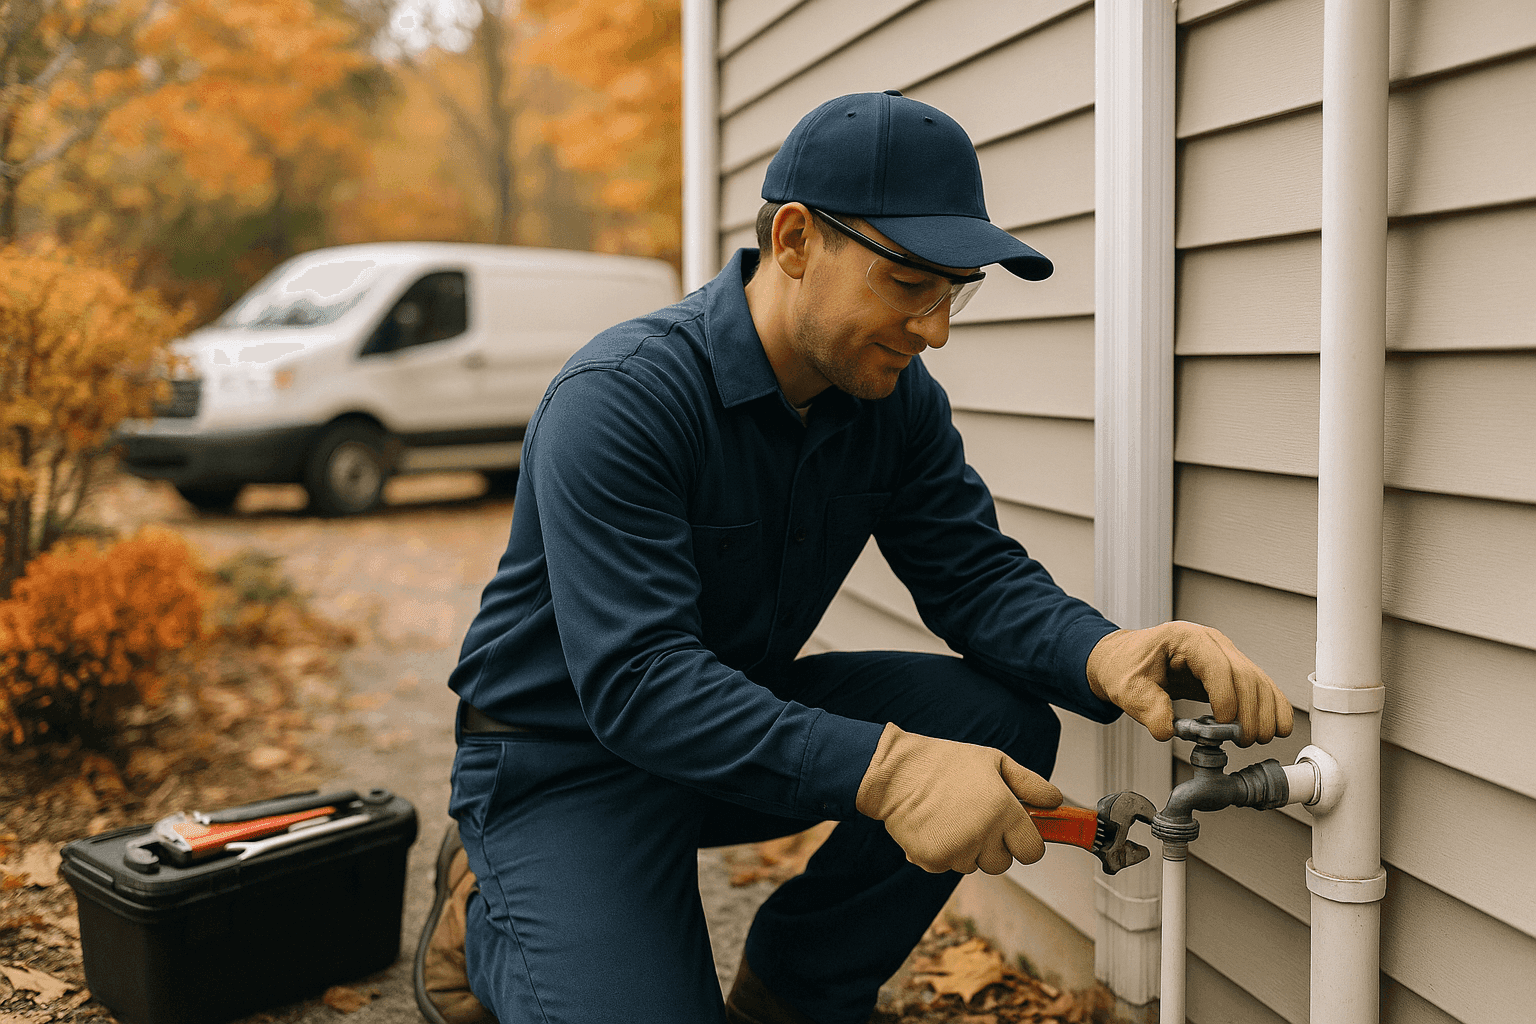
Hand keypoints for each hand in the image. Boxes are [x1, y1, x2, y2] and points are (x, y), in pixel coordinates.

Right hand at [855, 723, 1061, 874]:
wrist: (896, 773)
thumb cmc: (944, 764)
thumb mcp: (993, 761)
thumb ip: (1030, 783)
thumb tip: (1055, 802)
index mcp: (1003, 810)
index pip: (1033, 851)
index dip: (1025, 843)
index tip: (1015, 833)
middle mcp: (983, 833)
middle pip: (1003, 863)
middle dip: (994, 847)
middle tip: (976, 819)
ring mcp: (957, 850)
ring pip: (974, 865)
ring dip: (967, 849)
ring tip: (951, 818)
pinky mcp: (933, 860)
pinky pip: (948, 866)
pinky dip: (942, 852)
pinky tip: (934, 827)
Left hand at [1086, 621, 1293, 745]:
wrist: (1123, 660)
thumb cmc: (1125, 666)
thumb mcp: (1126, 687)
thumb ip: (1146, 707)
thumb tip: (1166, 730)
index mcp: (1185, 638)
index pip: (1217, 666)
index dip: (1226, 696)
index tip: (1225, 723)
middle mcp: (1210, 642)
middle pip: (1244, 674)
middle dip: (1250, 710)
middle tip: (1246, 739)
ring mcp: (1223, 654)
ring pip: (1257, 680)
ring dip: (1266, 710)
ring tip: (1262, 737)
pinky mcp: (1229, 670)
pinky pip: (1257, 685)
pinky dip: (1271, 705)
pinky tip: (1278, 725)